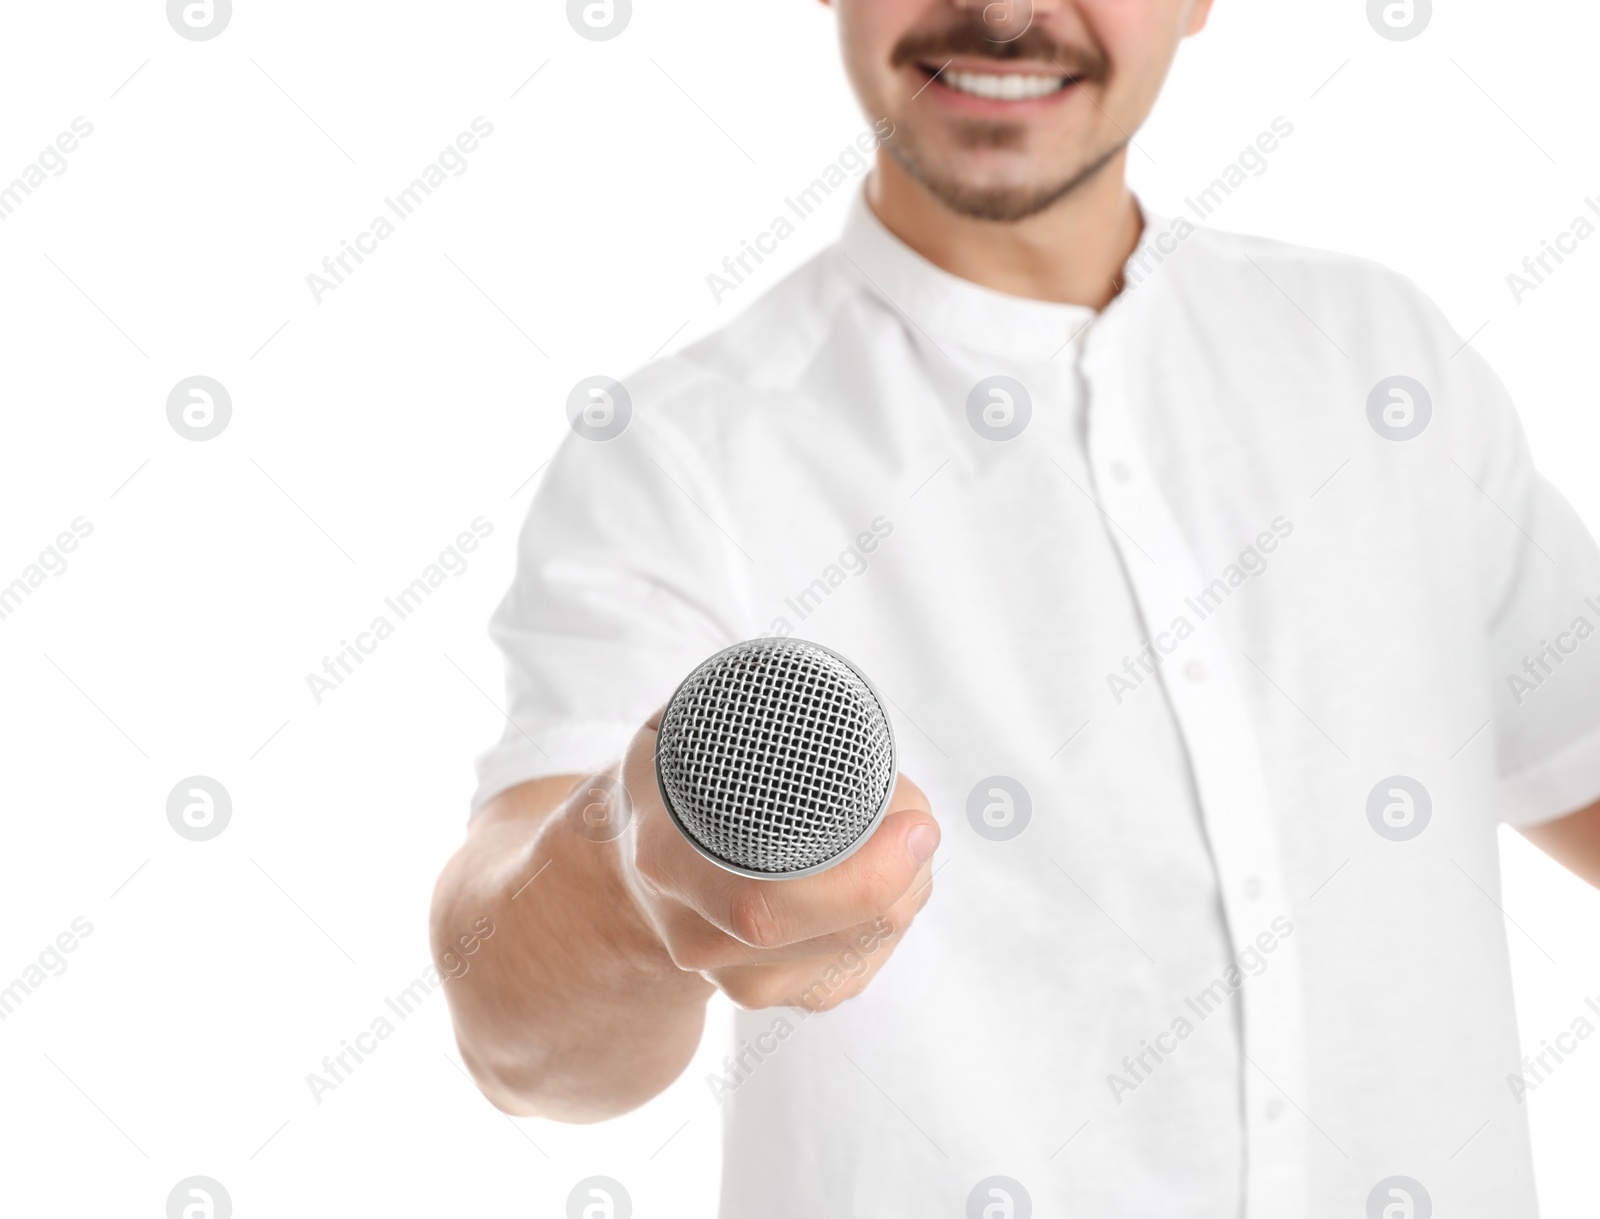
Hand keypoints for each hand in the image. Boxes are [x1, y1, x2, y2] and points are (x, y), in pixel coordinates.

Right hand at [614, 710, 939, 1011]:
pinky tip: (869, 879)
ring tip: (888, 837)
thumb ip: (755, 713)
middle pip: (841, 932)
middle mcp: (698, 936)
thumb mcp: (690, 727)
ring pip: (863, 948)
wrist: (631, 869)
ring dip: (903, 891)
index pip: (768, 906)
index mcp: (668, 859)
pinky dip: (886, 919)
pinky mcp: (776, 997)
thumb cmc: (680, 778)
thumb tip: (857, 727)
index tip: (917, 825)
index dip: (862, 878)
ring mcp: (737, 979)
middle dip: (906, 876)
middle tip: (918, 821)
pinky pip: (860, 965)